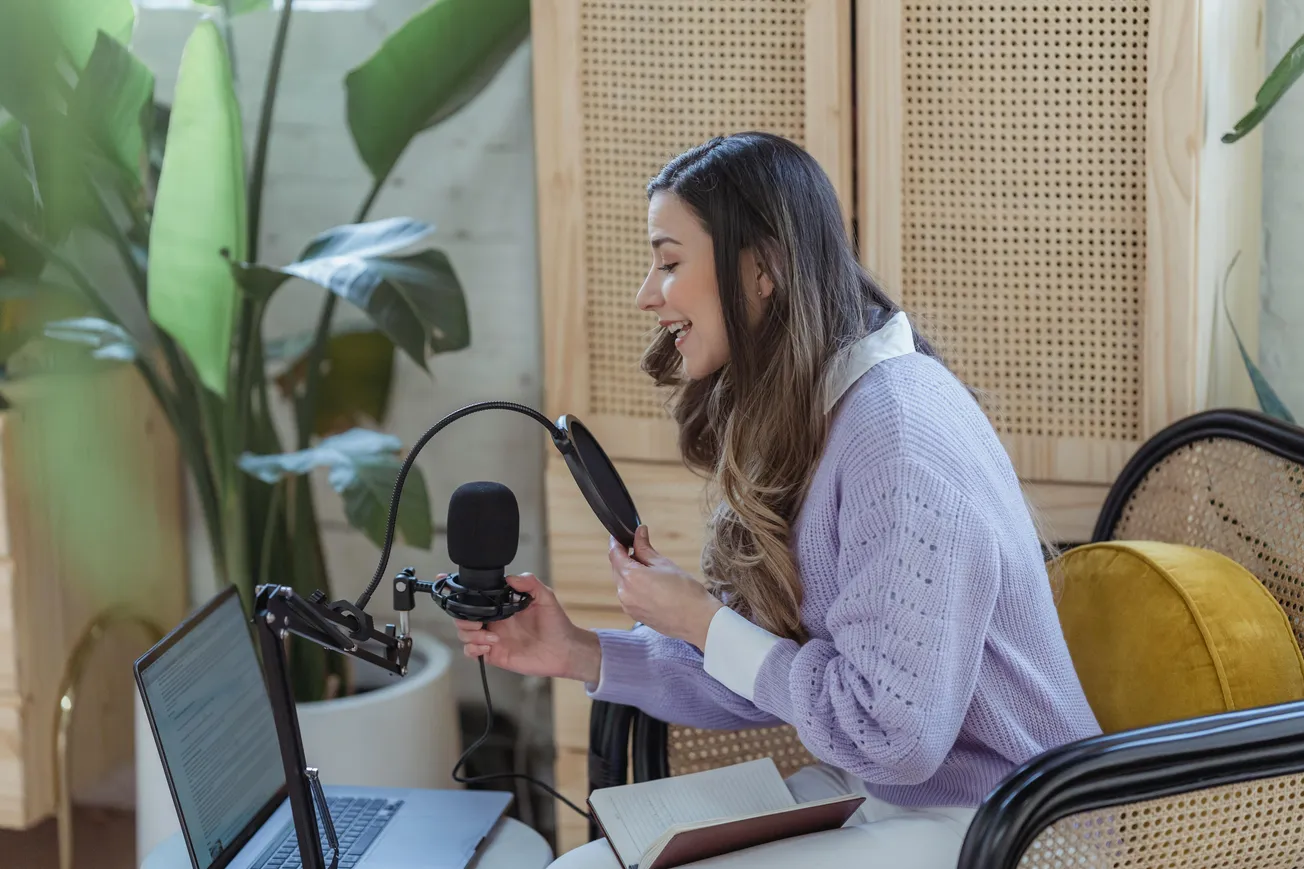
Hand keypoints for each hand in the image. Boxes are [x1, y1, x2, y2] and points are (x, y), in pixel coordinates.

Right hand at [454, 573, 601, 682]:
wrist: (564, 650)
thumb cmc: (556, 623)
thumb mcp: (545, 597)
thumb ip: (530, 583)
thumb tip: (511, 578)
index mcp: (501, 605)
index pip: (475, 597)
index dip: (458, 591)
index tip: (445, 583)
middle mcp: (493, 621)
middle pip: (461, 616)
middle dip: (461, 617)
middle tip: (478, 621)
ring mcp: (492, 638)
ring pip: (464, 633)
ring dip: (471, 634)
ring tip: (492, 636)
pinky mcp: (494, 654)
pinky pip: (471, 652)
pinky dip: (473, 648)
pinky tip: (489, 646)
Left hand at [609, 525, 722, 648]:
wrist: (697, 620)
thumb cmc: (685, 591)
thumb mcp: (664, 563)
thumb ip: (645, 548)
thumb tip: (639, 532)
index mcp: (631, 577)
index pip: (614, 554)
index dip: (616, 542)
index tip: (620, 535)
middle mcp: (624, 593)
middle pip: (617, 569)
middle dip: (624, 557)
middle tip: (638, 547)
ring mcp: (628, 606)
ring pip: (622, 583)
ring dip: (630, 573)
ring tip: (649, 568)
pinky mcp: (634, 615)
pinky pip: (628, 596)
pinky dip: (634, 587)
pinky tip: (650, 585)